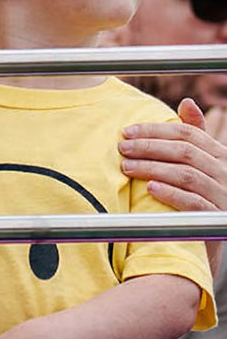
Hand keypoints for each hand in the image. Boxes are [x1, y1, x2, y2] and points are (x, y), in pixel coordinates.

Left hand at [119, 98, 226, 273]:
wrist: (219, 237)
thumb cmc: (208, 195)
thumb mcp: (205, 164)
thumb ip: (196, 136)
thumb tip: (186, 102)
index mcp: (221, 155)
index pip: (187, 134)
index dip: (155, 130)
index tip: (127, 131)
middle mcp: (226, 173)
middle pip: (184, 152)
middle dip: (149, 147)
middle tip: (121, 148)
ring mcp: (224, 196)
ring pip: (186, 175)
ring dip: (153, 168)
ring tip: (127, 167)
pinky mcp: (218, 220)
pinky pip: (194, 203)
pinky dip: (171, 193)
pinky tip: (150, 189)